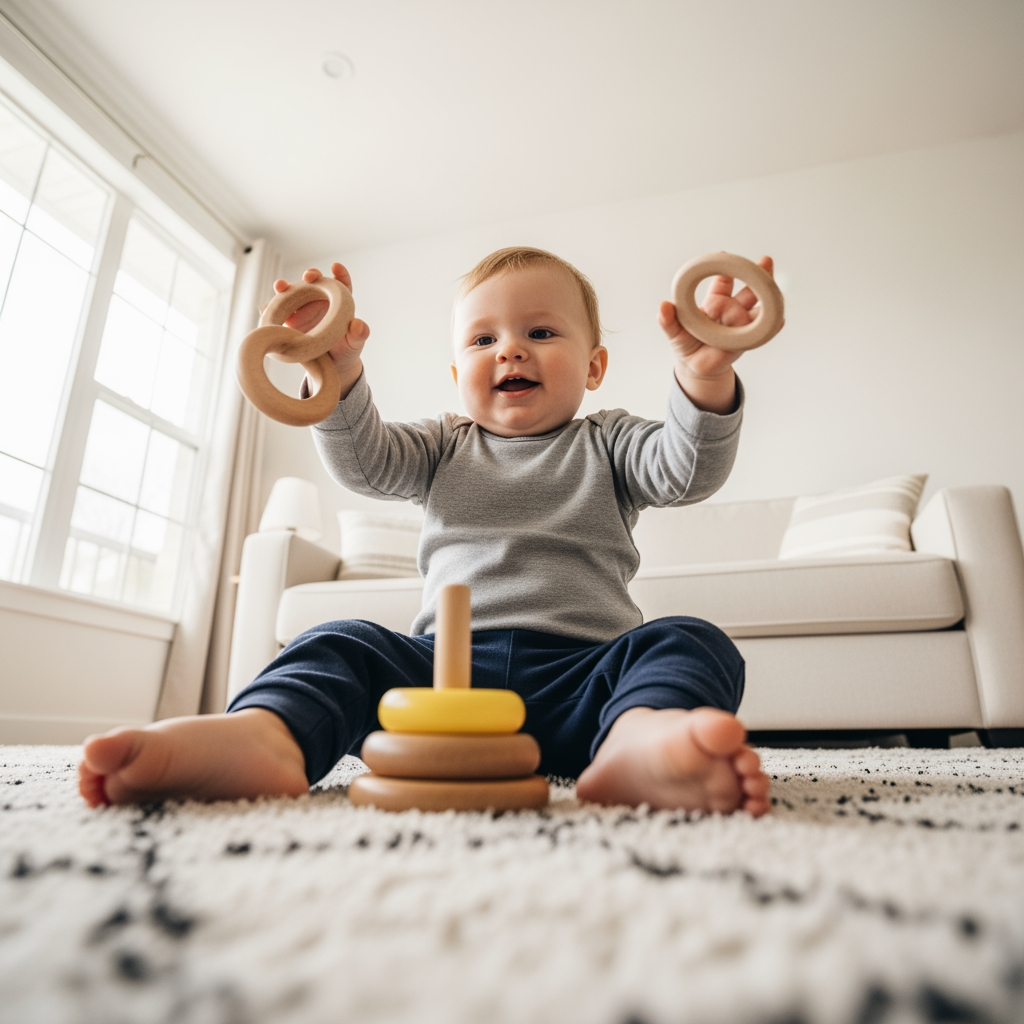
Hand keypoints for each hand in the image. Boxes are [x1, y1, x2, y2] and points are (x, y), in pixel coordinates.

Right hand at [266, 262, 369, 380]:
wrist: (331, 366)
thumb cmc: (346, 351)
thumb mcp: (354, 344)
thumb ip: (359, 335)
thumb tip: (359, 325)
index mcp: (338, 302)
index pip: (340, 284)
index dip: (339, 274)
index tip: (336, 267)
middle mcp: (318, 301)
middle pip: (313, 283)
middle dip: (310, 276)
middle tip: (309, 277)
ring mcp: (301, 309)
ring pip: (291, 293)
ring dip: (284, 287)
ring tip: (280, 287)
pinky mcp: (288, 322)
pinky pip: (277, 312)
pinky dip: (269, 309)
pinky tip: (265, 308)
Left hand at [658, 255, 776, 413]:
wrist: (697, 366)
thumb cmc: (687, 344)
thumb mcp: (674, 332)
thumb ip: (668, 320)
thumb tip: (663, 306)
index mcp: (715, 300)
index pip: (723, 280)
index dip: (725, 267)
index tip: (724, 255)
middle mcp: (732, 307)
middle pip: (748, 289)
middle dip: (758, 274)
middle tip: (765, 261)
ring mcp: (743, 322)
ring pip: (758, 307)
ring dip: (766, 296)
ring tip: (774, 289)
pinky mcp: (749, 338)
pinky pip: (764, 330)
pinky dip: (772, 325)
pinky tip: (779, 319)